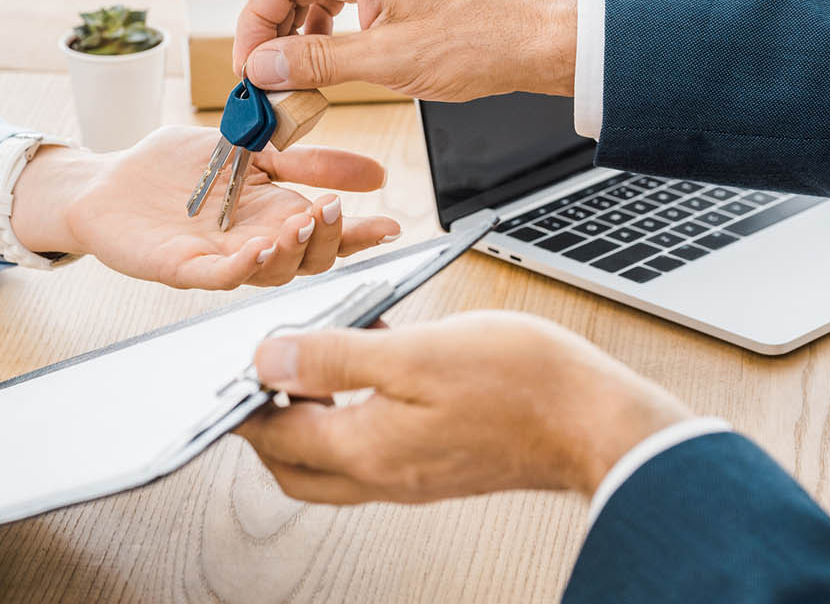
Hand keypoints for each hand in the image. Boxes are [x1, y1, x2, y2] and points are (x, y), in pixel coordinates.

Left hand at [10, 126, 401, 288]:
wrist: (107, 184)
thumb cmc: (172, 170)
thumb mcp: (250, 148)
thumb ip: (304, 160)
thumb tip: (372, 172)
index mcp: (274, 216)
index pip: (327, 232)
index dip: (360, 233)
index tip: (390, 224)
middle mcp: (254, 244)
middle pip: (307, 259)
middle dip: (329, 239)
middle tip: (336, 211)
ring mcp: (220, 260)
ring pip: (270, 271)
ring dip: (291, 250)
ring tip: (302, 222)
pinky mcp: (183, 268)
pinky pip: (220, 276)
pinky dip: (244, 265)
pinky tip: (259, 247)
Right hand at [232, 0, 576, 101]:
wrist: (529, 44)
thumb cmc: (477, 42)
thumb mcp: (386, 61)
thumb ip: (317, 62)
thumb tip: (265, 66)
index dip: (254, 23)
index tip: (249, 65)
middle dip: (269, 31)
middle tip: (261, 75)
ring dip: (293, 36)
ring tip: (286, 77)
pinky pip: (336, 4)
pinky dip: (319, 35)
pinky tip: (317, 66)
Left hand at [236, 311, 691, 504]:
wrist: (601, 424)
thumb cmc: (522, 385)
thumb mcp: (414, 354)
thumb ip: (334, 357)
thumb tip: (268, 360)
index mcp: (365, 450)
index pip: (275, 437)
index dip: (243, 404)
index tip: (229, 372)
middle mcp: (382, 475)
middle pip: (295, 465)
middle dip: (266, 424)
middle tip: (261, 374)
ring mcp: (411, 475)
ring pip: (332, 459)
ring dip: (311, 416)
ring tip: (315, 359)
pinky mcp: (437, 465)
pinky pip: (373, 447)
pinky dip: (355, 412)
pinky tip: (375, 363)